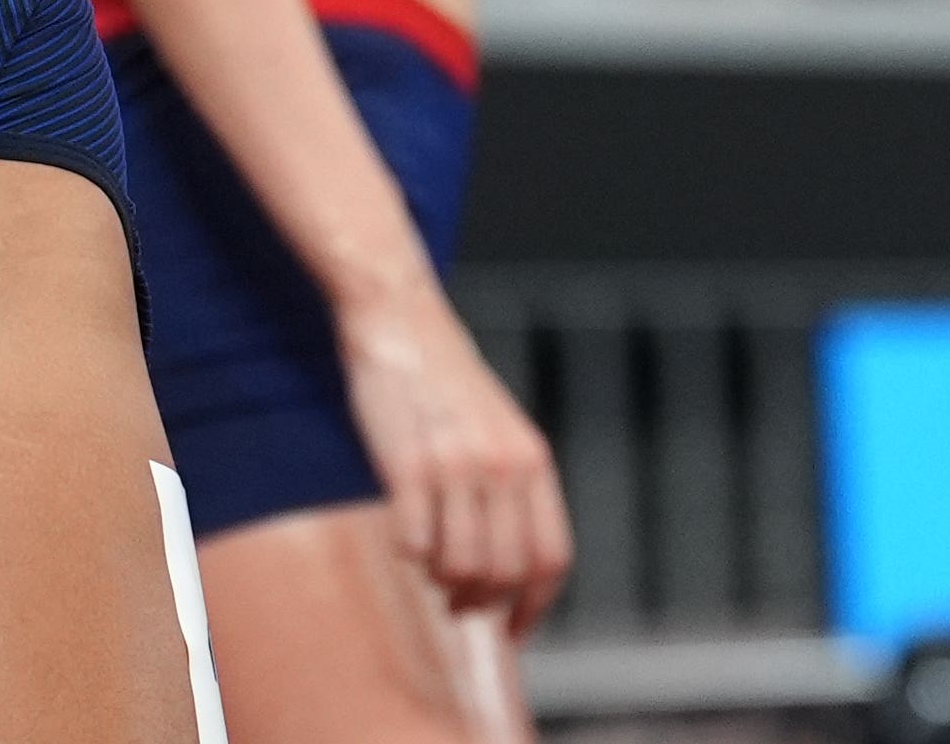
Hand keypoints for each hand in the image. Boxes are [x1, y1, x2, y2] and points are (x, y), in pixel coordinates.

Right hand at [336, 276, 570, 627]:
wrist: (399, 318)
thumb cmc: (444, 381)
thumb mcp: (499, 429)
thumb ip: (511, 488)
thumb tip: (507, 567)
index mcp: (533, 459)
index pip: (551, 558)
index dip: (534, 606)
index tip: (514, 630)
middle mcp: (503, 465)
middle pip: (506, 572)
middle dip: (480, 602)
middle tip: (457, 605)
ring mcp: (456, 465)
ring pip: (459, 566)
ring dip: (441, 581)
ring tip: (429, 567)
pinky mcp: (407, 463)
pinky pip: (413, 542)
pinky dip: (408, 553)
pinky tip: (404, 535)